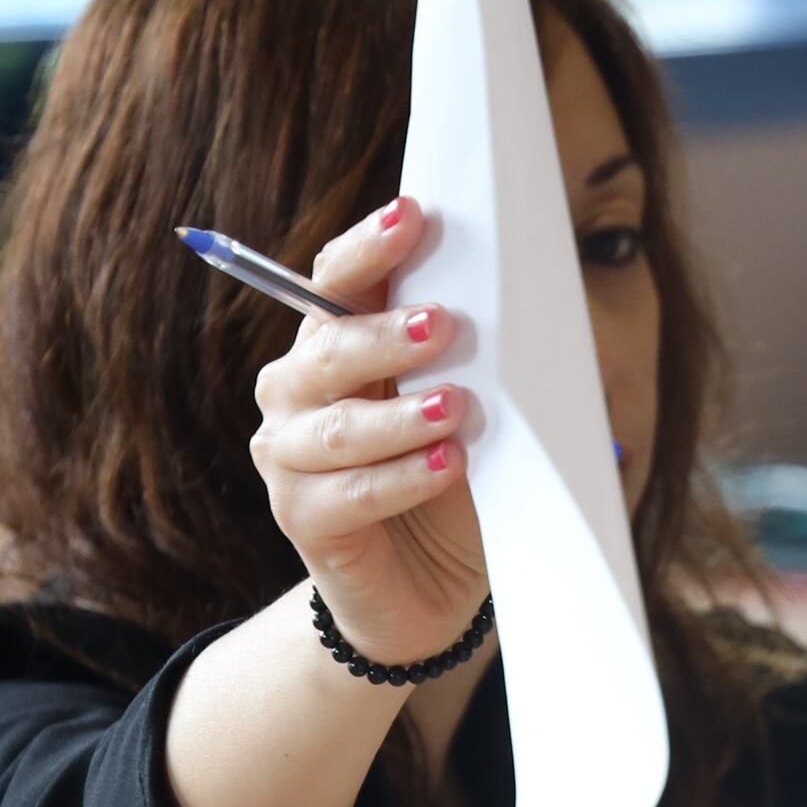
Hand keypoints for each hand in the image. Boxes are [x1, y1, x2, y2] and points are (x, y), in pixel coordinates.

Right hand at [247, 197, 490, 667]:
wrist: (428, 591)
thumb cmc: (445, 486)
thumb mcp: (464, 413)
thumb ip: (465, 362)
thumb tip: (517, 305)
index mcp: (334, 349)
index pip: (336, 284)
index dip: (369, 249)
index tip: (412, 216)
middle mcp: (295, 394)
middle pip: (326, 349)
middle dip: (384, 333)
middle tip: (444, 325)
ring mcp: (289, 457)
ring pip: (336, 427)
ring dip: (399, 415)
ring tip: (457, 409)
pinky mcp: (302, 518)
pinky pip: (349, 493)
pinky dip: (402, 478)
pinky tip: (447, 465)